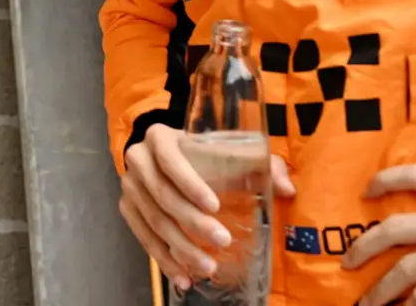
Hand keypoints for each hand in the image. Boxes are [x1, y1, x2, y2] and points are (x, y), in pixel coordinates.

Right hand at [118, 125, 295, 292]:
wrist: (164, 155)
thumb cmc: (204, 153)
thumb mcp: (231, 149)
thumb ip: (261, 164)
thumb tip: (288, 189)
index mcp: (160, 138)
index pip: (171, 161)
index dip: (190, 184)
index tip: (214, 206)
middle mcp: (138, 160)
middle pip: (163, 196)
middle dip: (193, 223)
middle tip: (222, 241)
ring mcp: (130, 186)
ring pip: (154, 221)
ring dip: (181, 248)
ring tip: (208, 266)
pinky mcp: (127, 208)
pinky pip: (144, 238)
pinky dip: (164, 259)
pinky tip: (183, 277)